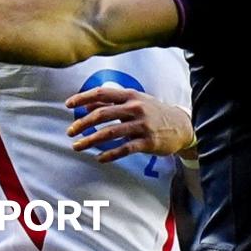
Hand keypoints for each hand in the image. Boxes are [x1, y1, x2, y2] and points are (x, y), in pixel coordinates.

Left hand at [66, 86, 194, 162]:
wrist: (181, 125)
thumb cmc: (153, 112)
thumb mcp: (135, 102)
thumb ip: (111, 103)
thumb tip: (86, 105)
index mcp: (131, 96)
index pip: (102, 92)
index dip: (83, 97)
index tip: (68, 104)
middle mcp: (136, 108)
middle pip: (103, 114)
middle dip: (82, 123)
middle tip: (70, 131)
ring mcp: (142, 125)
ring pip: (110, 133)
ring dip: (90, 140)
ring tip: (77, 146)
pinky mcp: (147, 142)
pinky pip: (124, 149)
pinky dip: (109, 154)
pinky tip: (99, 158)